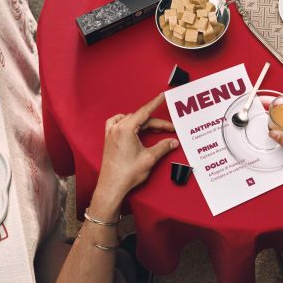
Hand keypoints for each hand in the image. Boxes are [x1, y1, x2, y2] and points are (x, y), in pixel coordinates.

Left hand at [92, 94, 178, 214]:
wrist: (111, 186)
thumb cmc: (126, 174)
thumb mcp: (149, 158)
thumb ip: (163, 147)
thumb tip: (173, 142)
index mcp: (126, 129)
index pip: (144, 111)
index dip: (155, 103)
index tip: (162, 96)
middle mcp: (117, 128)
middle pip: (140, 119)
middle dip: (156, 123)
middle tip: (169, 129)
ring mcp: (111, 133)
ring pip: (130, 120)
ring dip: (143, 123)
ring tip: (154, 129)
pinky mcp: (109, 139)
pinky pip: (117, 123)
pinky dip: (127, 122)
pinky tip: (132, 126)